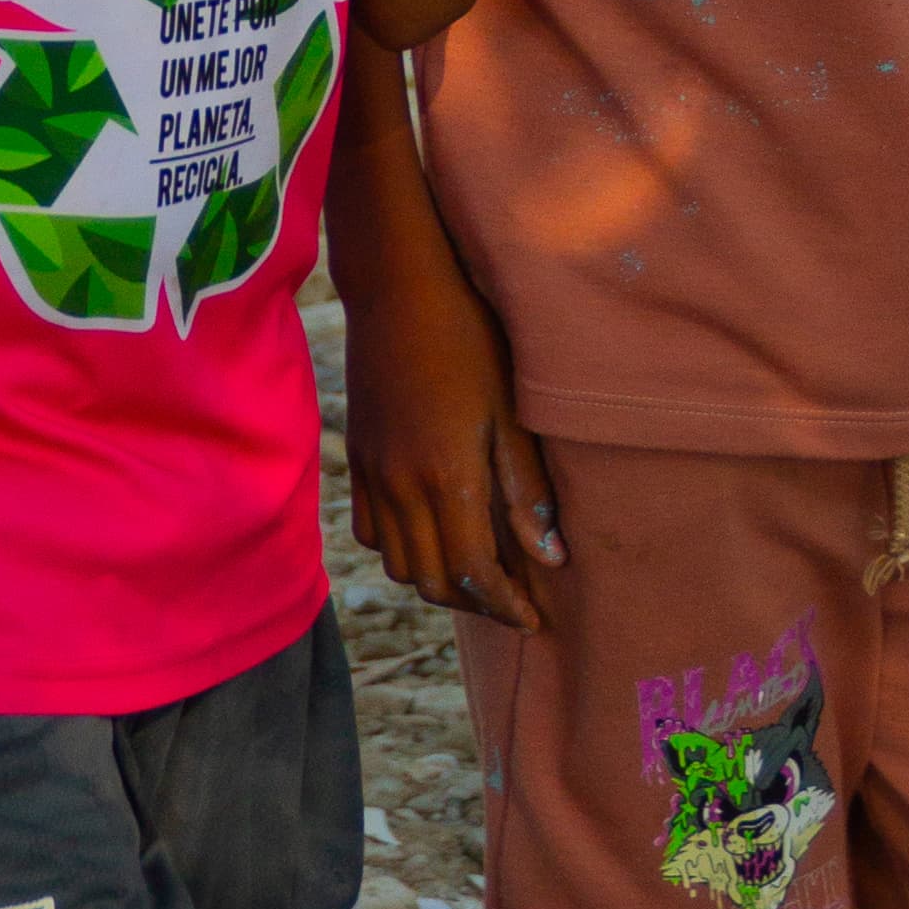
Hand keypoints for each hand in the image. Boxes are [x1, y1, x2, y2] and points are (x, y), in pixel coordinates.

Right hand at [342, 238, 566, 631]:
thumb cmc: (467, 340)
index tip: (536, 619)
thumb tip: (552, 558)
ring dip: (440, 581)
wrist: (397, 290)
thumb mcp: (510, 412)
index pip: (475, 574)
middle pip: (435, 582)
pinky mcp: (356, 459)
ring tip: (479, 571)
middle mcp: (402, 488)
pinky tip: (433, 533)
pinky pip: (372, 533)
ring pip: (400, 565)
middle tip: (514, 601)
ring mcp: (372, 475)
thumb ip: (526, 489)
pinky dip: (402, 551)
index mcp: (446, 479)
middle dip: (477, 604)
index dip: (507, 607)